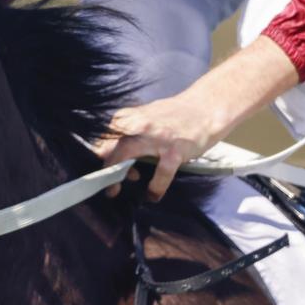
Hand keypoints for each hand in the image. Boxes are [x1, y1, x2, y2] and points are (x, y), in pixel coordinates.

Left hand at [92, 93, 226, 201]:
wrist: (207, 108)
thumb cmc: (176, 115)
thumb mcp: (149, 116)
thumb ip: (131, 129)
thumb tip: (109, 147)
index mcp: (134, 116)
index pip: (107, 133)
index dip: (100, 151)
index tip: (98, 164)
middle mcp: (142, 124)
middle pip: (112, 143)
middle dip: (104, 165)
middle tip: (105, 183)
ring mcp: (158, 137)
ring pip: (127, 153)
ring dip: (118, 174)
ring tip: (115, 190)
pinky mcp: (175, 150)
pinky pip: (161, 173)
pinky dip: (155, 188)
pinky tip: (152, 196)